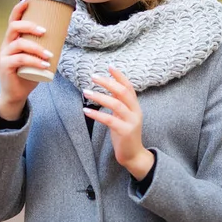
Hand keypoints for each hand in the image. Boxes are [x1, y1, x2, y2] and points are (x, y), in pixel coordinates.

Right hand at [0, 0, 52, 118]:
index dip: (18, 9)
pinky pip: (19, 60)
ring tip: (49, 55)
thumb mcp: (37, 57)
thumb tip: (65, 32)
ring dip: (36, 48)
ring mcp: (5, 55)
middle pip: (14, 27)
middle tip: (45, 31)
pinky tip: (44, 65)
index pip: (13, 20)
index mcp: (13, 39)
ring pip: (19, 44)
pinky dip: (34, 61)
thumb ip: (46, 45)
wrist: (17, 93)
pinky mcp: (5, 66)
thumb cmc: (29, 72)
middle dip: (30, 26)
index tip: (28, 1)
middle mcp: (6, 44)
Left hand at [82, 66, 154, 180]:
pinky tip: (86, 111)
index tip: (109, 66)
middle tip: (93, 76)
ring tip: (86, 92)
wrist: (133, 155)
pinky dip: (96, 114)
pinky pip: (109, 120)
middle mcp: (135, 111)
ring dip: (99, 96)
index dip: (119, 76)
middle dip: (108, 82)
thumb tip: (110, 87)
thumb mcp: (123, 116)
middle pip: (123, 92)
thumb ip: (119, 102)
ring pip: (116, 104)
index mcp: (135, 106)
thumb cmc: (125, 134)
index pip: (129, 87)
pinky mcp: (125, 131)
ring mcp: (131, 121)